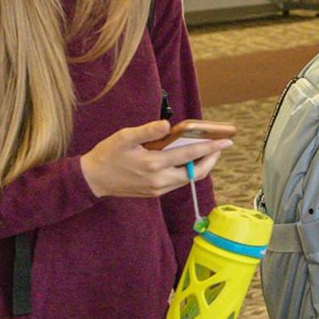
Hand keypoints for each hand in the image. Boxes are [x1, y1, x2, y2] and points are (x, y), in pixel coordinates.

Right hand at [80, 119, 229, 197]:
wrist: (93, 179)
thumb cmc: (108, 155)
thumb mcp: (124, 137)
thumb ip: (148, 131)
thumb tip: (168, 125)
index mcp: (153, 164)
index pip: (190, 155)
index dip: (210, 148)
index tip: (225, 141)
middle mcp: (159, 180)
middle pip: (196, 173)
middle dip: (211, 159)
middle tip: (220, 146)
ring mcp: (158, 189)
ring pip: (188, 179)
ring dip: (201, 166)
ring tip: (208, 151)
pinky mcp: (155, 193)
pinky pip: (178, 182)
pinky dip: (188, 171)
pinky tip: (189, 159)